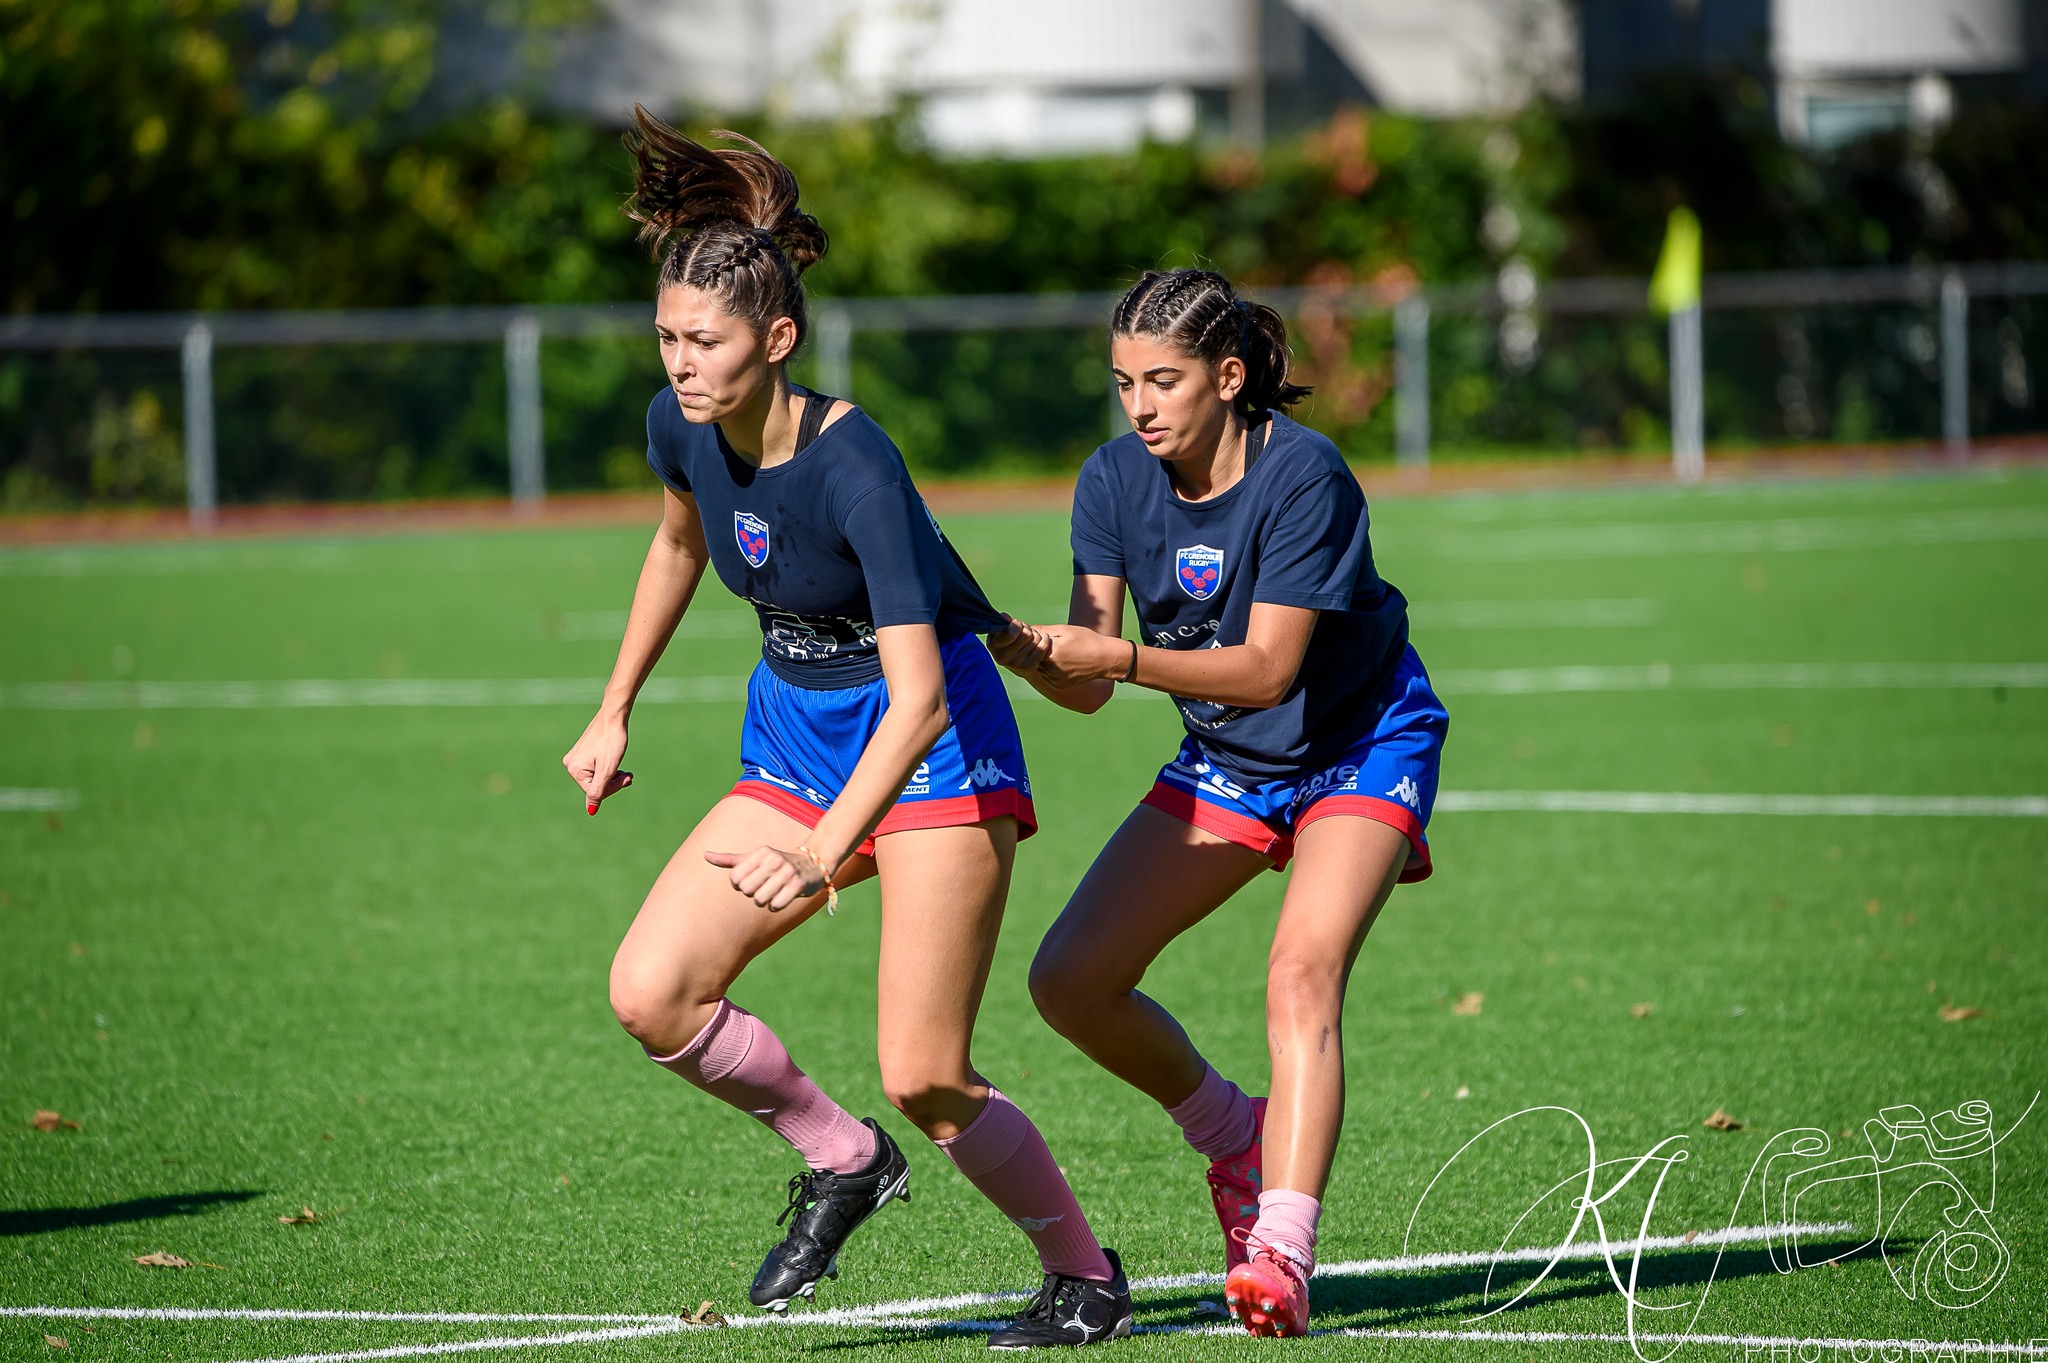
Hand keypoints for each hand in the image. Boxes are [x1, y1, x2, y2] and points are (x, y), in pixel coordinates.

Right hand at [563, 710, 633, 813]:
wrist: (614, 716)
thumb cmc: (612, 741)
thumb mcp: (607, 770)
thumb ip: (598, 791)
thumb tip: (591, 811)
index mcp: (574, 769)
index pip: (595, 792)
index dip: (613, 788)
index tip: (628, 778)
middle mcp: (570, 764)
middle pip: (594, 785)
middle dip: (613, 783)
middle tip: (629, 775)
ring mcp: (575, 758)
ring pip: (596, 777)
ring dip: (612, 777)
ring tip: (625, 771)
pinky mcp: (582, 753)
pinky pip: (595, 769)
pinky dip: (608, 769)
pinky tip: (616, 764)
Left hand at [703, 845, 827, 909]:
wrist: (813, 863)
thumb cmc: (777, 863)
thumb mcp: (754, 858)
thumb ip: (730, 860)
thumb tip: (705, 855)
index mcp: (761, 852)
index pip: (735, 878)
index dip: (739, 885)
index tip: (749, 882)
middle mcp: (774, 860)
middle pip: (747, 890)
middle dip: (752, 894)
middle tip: (763, 888)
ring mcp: (787, 872)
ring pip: (760, 899)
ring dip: (765, 901)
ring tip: (773, 892)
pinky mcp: (798, 885)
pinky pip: (776, 905)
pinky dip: (776, 906)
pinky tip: (782, 898)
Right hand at [986, 616, 1051, 674]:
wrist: (1016, 662)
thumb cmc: (1010, 640)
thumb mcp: (1003, 630)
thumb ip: (1004, 623)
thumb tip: (1005, 616)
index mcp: (993, 645)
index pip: (1012, 632)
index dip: (1017, 624)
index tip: (1016, 624)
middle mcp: (1002, 658)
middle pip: (1027, 634)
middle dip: (1027, 629)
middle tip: (1024, 632)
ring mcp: (1016, 665)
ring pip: (1036, 639)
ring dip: (1036, 635)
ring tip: (1030, 639)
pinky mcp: (1029, 669)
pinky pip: (1043, 647)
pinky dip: (1044, 640)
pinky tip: (1039, 642)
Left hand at [1035, 624, 1129, 687]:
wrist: (1104, 658)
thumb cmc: (1085, 640)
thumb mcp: (1064, 630)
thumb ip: (1042, 630)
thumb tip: (1025, 629)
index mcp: (1051, 653)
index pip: (1030, 645)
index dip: (1033, 638)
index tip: (1039, 633)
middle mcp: (1051, 670)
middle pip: (1033, 657)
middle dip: (1036, 649)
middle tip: (1050, 642)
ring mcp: (1054, 680)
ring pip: (1038, 667)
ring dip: (1041, 659)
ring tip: (1058, 651)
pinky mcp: (1058, 685)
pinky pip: (1046, 675)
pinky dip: (1049, 668)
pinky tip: (1061, 661)